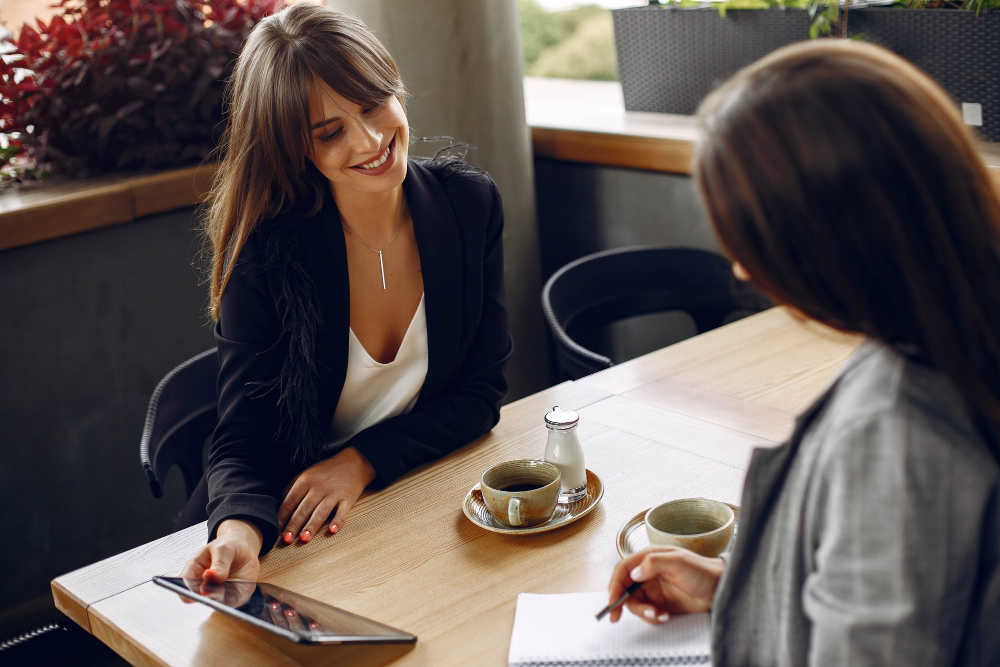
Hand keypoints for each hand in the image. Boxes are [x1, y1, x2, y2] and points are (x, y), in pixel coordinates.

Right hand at [178, 519, 262, 603]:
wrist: (245, 549)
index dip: (185, 590)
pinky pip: (229, 605)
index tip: (192, 594)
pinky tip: (236, 594)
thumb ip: (219, 562)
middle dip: (203, 596)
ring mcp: (216, 592)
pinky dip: (231, 602)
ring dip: (217, 600)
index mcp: (195, 569)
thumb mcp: (224, 548)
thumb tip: (210, 575)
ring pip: (213, 602)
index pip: (184, 581)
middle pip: (197, 596)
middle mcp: (202, 584)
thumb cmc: (229, 546)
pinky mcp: (230, 597)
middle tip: (208, 593)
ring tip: (224, 591)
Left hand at [277, 446, 375, 543]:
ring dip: (312, 526)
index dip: (282, 517)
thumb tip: (279, 507)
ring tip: (304, 539)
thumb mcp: (306, 474)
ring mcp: (334, 493)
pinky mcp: (347, 499)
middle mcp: (319, 487)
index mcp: (305, 480)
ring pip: (321, 512)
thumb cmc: (326, 471)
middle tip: (286, 539)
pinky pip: (342, 512)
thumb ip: (292, 488)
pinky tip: (332, 530)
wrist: (353, 462)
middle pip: (304, 509)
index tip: (276, 530)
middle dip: (294, 525)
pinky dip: (338, 521)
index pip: (290, 501)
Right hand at [607, 546, 724, 623]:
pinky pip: (648, 612)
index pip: (623, 569)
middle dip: (621, 603)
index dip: (614, 585)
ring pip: (635, 603)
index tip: (611, 600)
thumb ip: (654, 563)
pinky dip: (652, 617)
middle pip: (624, 589)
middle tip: (617, 616)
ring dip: (642, 612)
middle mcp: (648, 573)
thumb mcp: (678, 562)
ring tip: (658, 614)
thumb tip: (634, 573)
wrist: (719, 588)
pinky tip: (665, 616)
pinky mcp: (661, 602)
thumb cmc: (702, 570)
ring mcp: (654, 588)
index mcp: (648, 558)